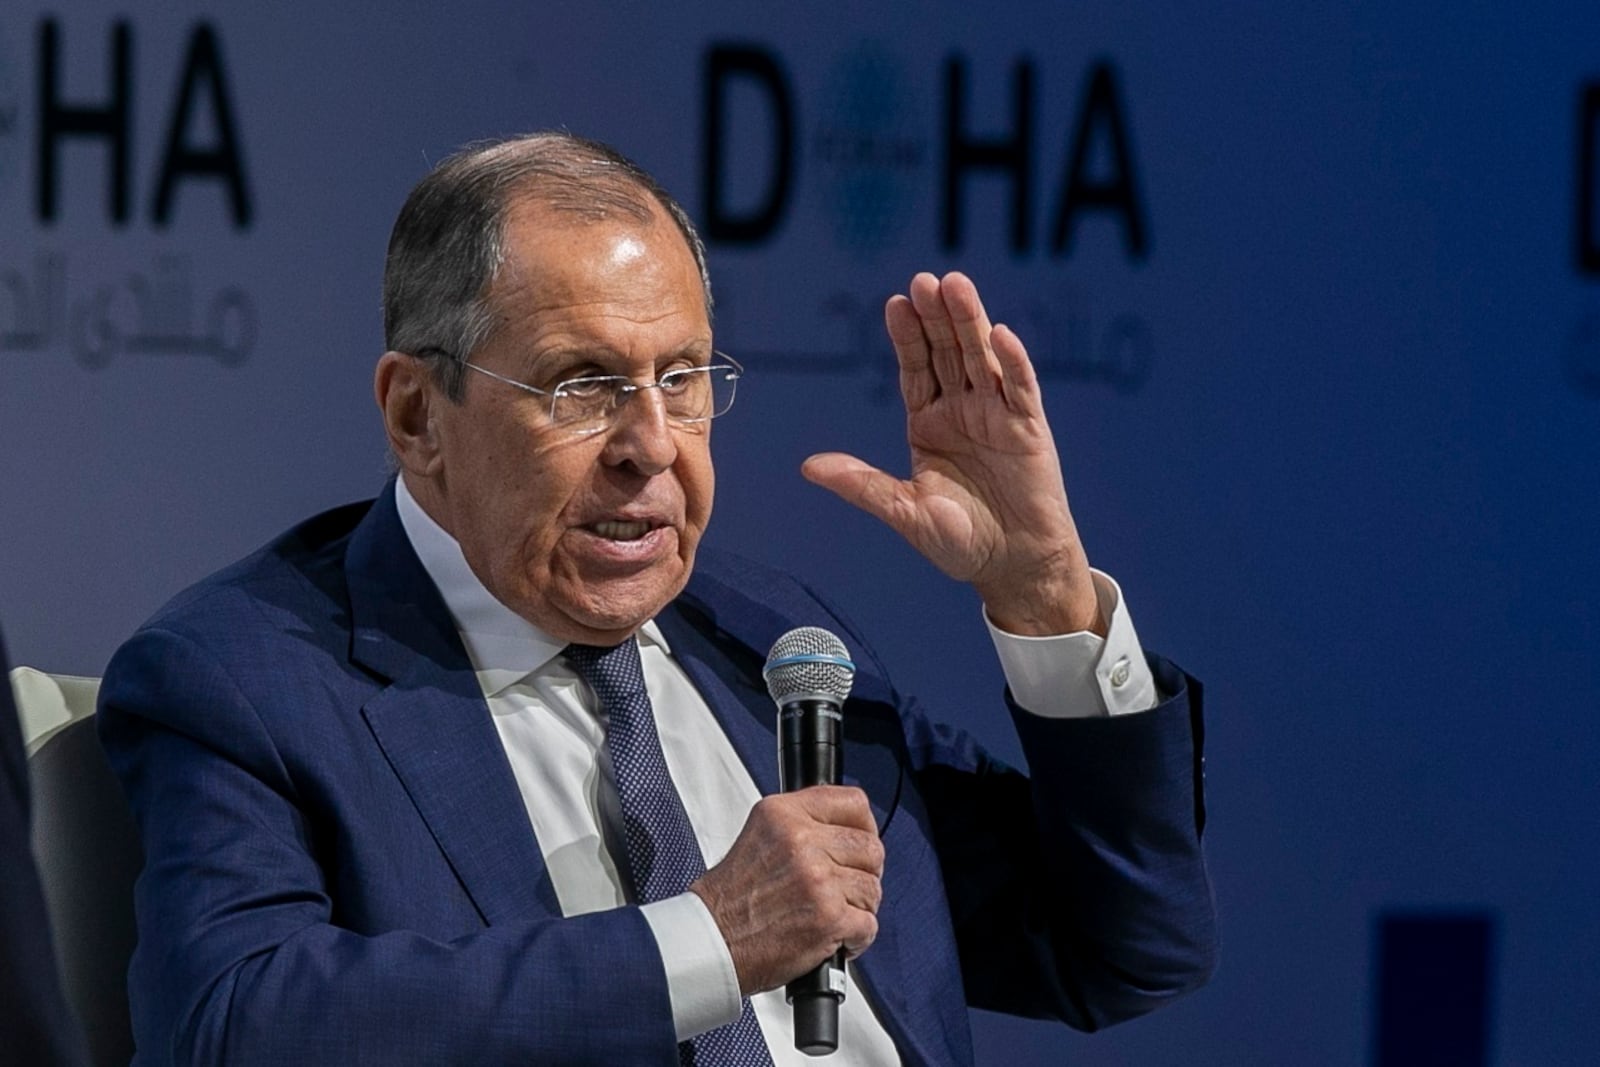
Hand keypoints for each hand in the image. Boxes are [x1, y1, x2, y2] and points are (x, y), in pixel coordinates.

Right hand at [690, 786, 883, 995]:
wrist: (712, 941)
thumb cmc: (731, 899)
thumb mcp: (760, 835)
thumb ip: (802, 824)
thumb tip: (847, 827)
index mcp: (784, 814)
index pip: (853, 802)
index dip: (864, 826)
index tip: (861, 840)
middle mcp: (801, 841)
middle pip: (870, 848)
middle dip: (864, 873)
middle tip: (845, 888)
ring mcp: (818, 879)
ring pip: (872, 888)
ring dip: (859, 908)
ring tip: (833, 915)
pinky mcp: (829, 917)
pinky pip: (869, 924)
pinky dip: (857, 938)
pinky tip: (836, 937)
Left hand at [803, 271, 1103, 635]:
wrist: (1013, 567)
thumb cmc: (960, 542)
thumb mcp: (904, 511)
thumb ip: (862, 485)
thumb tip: (809, 467)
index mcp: (929, 422)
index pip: (916, 368)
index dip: (907, 337)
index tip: (895, 304)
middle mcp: (962, 410)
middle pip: (947, 352)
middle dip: (935, 317)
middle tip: (923, 280)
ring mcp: (997, 415)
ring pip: (981, 359)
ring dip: (971, 323)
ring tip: (956, 286)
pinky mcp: (1029, 429)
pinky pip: (1020, 389)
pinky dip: (1011, 363)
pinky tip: (1001, 335)